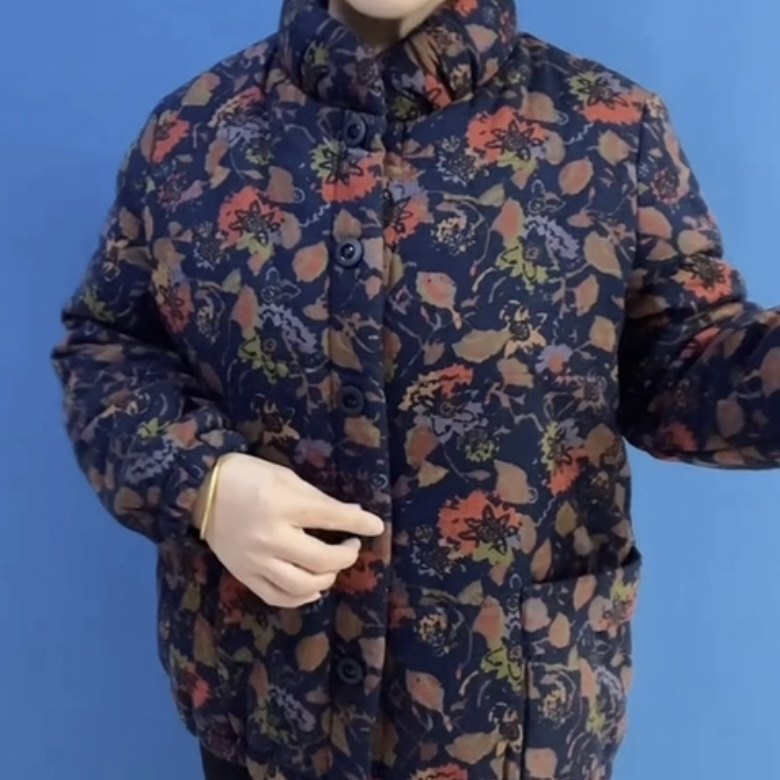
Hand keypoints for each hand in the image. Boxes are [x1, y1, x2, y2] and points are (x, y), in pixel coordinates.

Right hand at [193, 453, 383, 607]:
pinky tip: (313, 588)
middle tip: (351, 546)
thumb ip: (319, 499)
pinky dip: (301, 597)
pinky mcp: (244, 575)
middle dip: (346, 555)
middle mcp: (271, 537)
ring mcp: (255, 560)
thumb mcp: (286, 477)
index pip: (331, 518)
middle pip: (321, 560)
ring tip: (332, 567)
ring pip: (302, 585)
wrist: (200, 491)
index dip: (359, 524)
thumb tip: (355, 515)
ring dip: (326, 579)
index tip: (377, 527)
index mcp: (282, 504)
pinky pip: (277, 596)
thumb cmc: (248, 476)